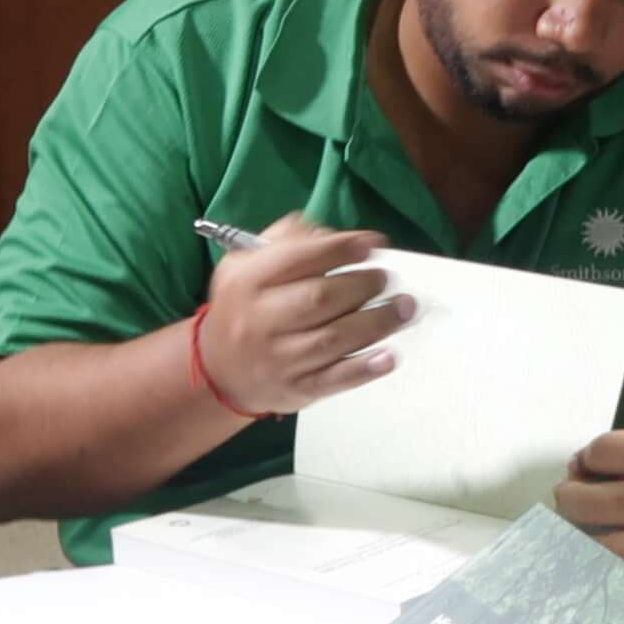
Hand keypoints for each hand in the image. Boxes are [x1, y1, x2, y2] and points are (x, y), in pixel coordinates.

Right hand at [194, 217, 402, 416]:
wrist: (220, 370)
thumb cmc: (244, 307)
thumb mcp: (245, 264)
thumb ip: (285, 241)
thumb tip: (330, 235)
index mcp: (248, 281)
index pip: (299, 258)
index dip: (341, 249)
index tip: (373, 243)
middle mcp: (261, 320)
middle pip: (320, 299)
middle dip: (363, 284)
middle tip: (385, 278)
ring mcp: (279, 358)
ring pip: (333, 339)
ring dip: (377, 322)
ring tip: (403, 307)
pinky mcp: (297, 388)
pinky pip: (334, 380)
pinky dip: (364, 369)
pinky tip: (389, 357)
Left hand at [553, 422, 623, 589]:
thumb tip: (582, 467)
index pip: (602, 455)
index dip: (587, 458)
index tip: (587, 464)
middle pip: (592, 503)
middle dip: (570, 497)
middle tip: (570, 496)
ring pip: (604, 548)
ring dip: (579, 538)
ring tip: (578, 529)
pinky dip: (611, 567)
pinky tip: (603, 556)